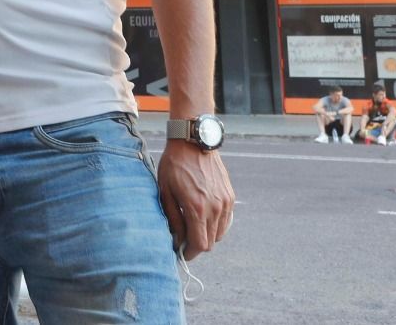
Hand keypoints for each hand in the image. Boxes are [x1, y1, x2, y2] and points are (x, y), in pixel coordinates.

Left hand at [156, 141, 234, 260]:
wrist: (193, 142)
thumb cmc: (174, 165)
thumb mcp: (165, 191)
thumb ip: (173, 219)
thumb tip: (177, 240)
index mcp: (197, 208)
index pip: (199, 245)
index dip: (190, 253)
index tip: (181, 252)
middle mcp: (215, 208)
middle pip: (211, 242)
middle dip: (197, 245)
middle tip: (184, 239)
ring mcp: (225, 202)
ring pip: (220, 233)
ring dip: (207, 235)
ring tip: (192, 226)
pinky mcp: (230, 196)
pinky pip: (226, 220)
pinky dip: (216, 224)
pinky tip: (203, 216)